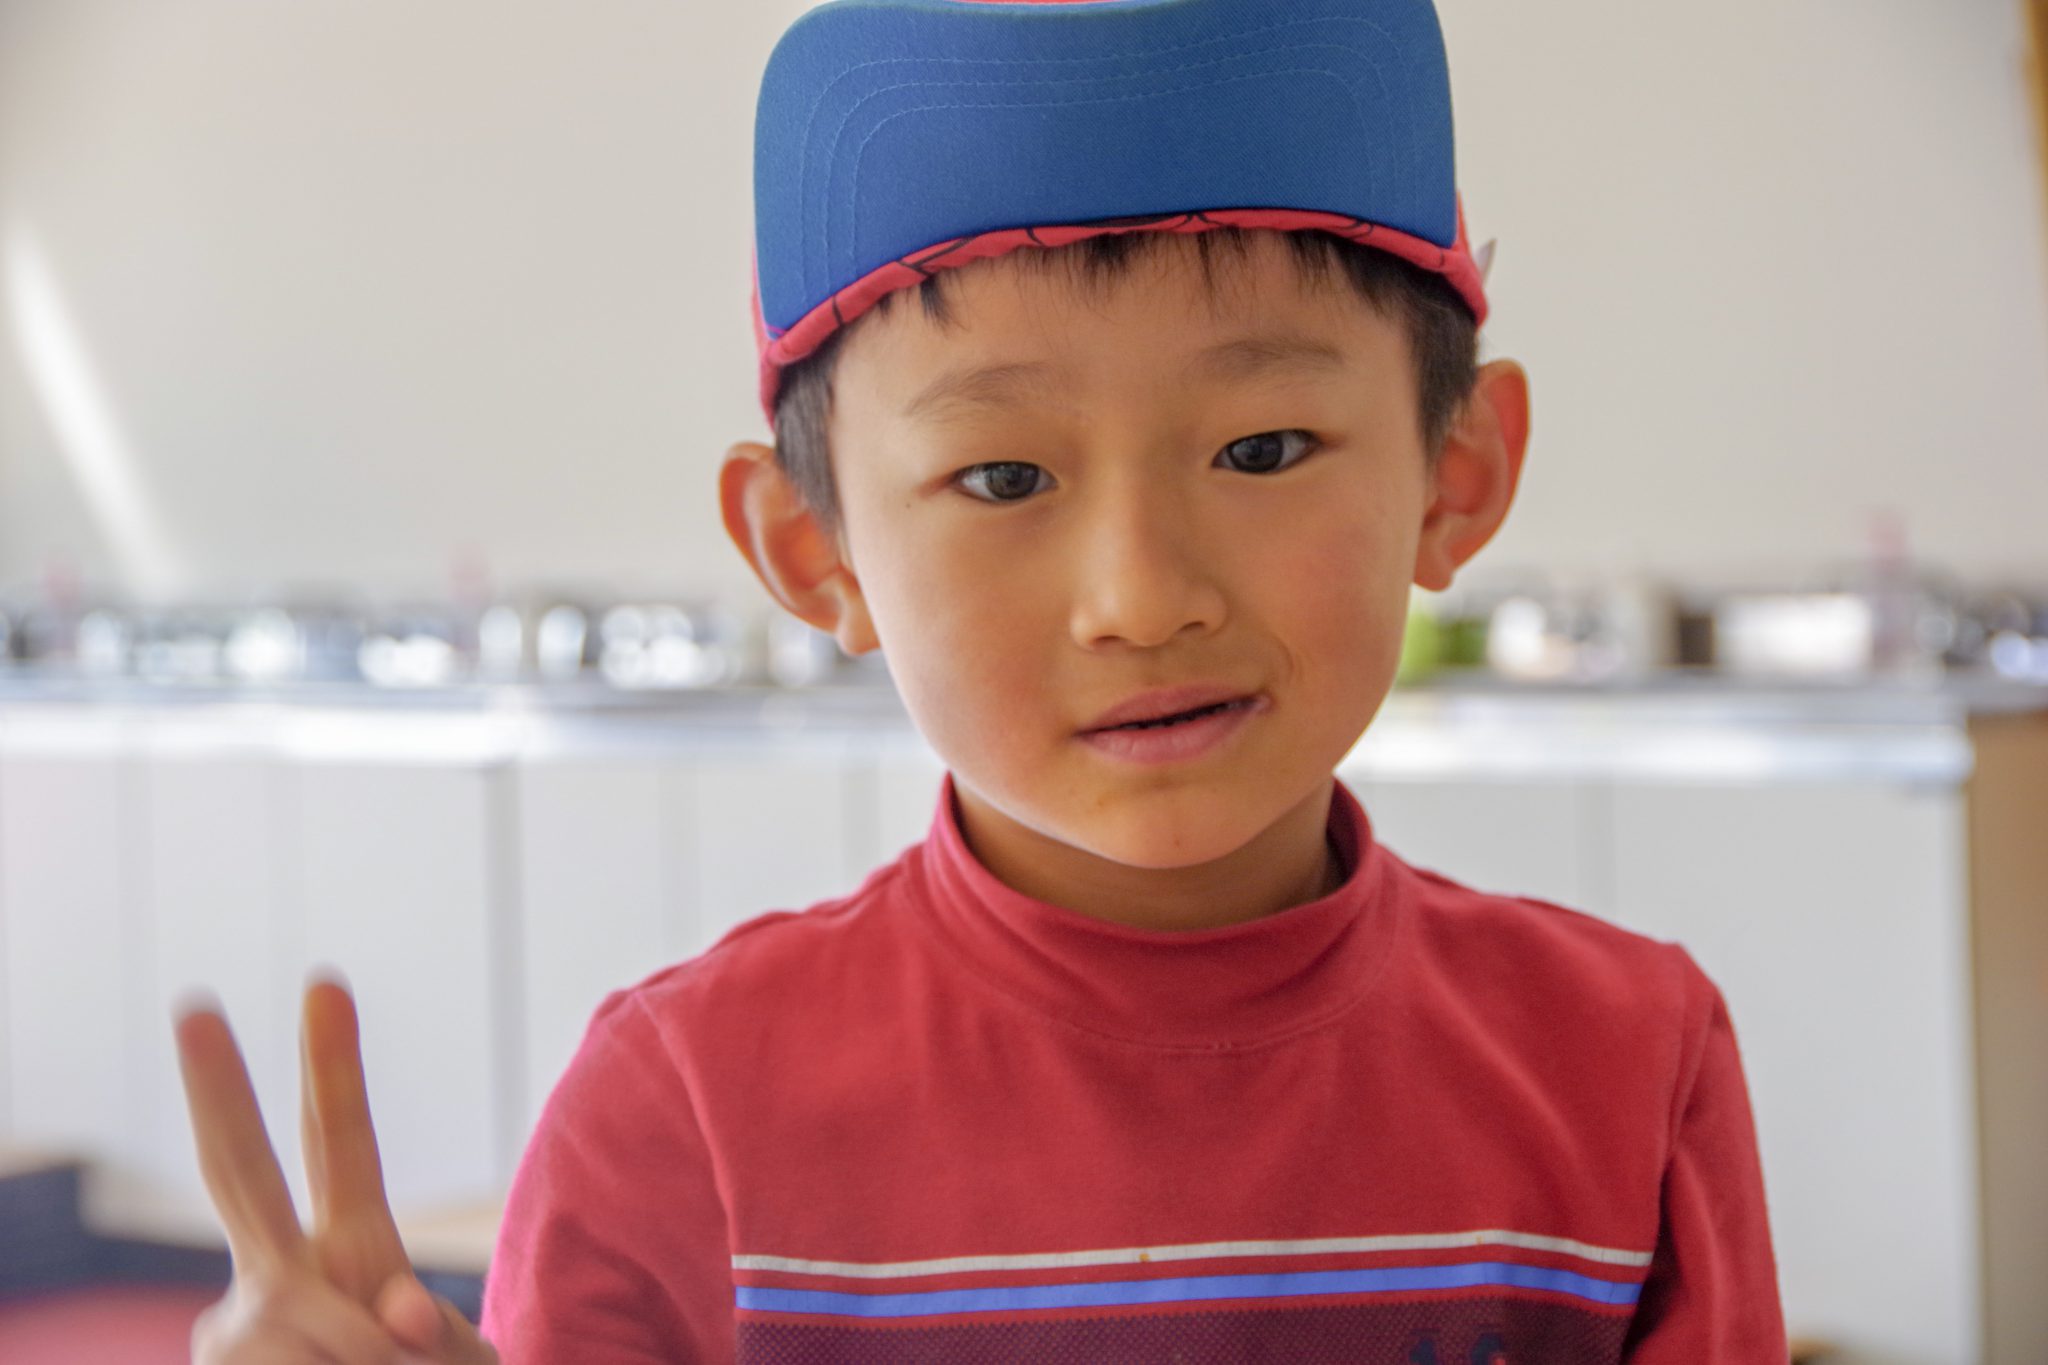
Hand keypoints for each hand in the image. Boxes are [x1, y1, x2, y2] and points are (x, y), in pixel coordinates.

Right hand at [173, 973, 498, 1363]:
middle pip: (241, 1173)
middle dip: (219, 1092)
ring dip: (360, 1364)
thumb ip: (427, 1332)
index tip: (327, 984)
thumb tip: (389, 1311)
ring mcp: (233, 1329)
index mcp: (352, 1250)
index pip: (340, 1147)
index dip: (335, 1070)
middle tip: (195, 1002)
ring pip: (295, 1332)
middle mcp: (276, 1276)